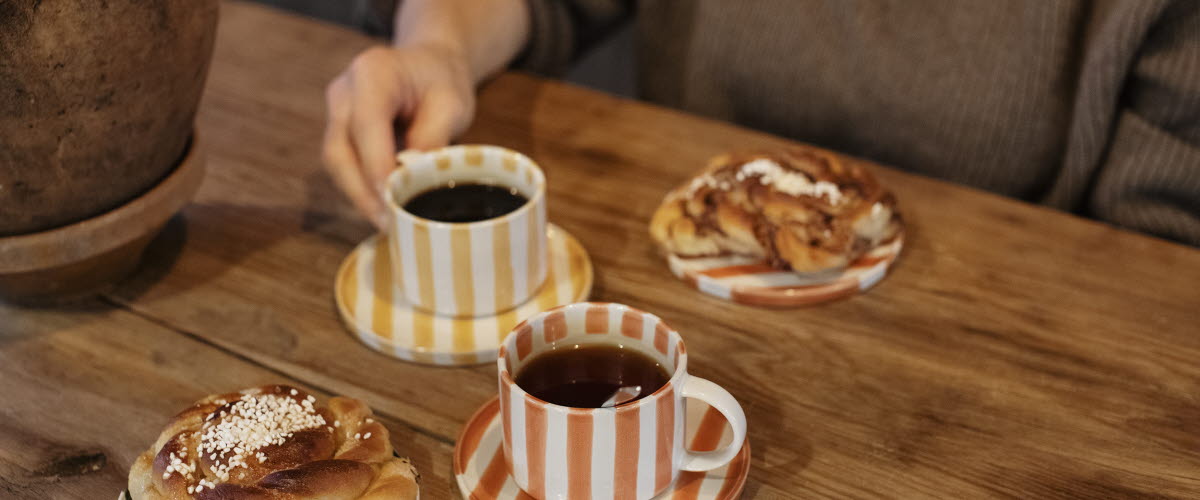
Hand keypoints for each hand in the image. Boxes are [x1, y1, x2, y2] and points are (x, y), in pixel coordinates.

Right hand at [322, 44, 474, 226]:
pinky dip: (360, 188)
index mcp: (373, 73)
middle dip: (360, 192)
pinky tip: (382, 208)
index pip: (366, 125)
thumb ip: (433, 137)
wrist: (428, 64)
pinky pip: (343, 164)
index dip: (375, 166)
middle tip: (388, 224)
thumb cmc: (441, 81)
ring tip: (388, 222)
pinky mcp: (338, 129)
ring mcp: (336, 110)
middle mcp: (344, 91)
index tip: (390, 201)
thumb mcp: (451, 104)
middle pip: (339, 149)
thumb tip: (414, 181)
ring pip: (335, 161)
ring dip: (358, 195)